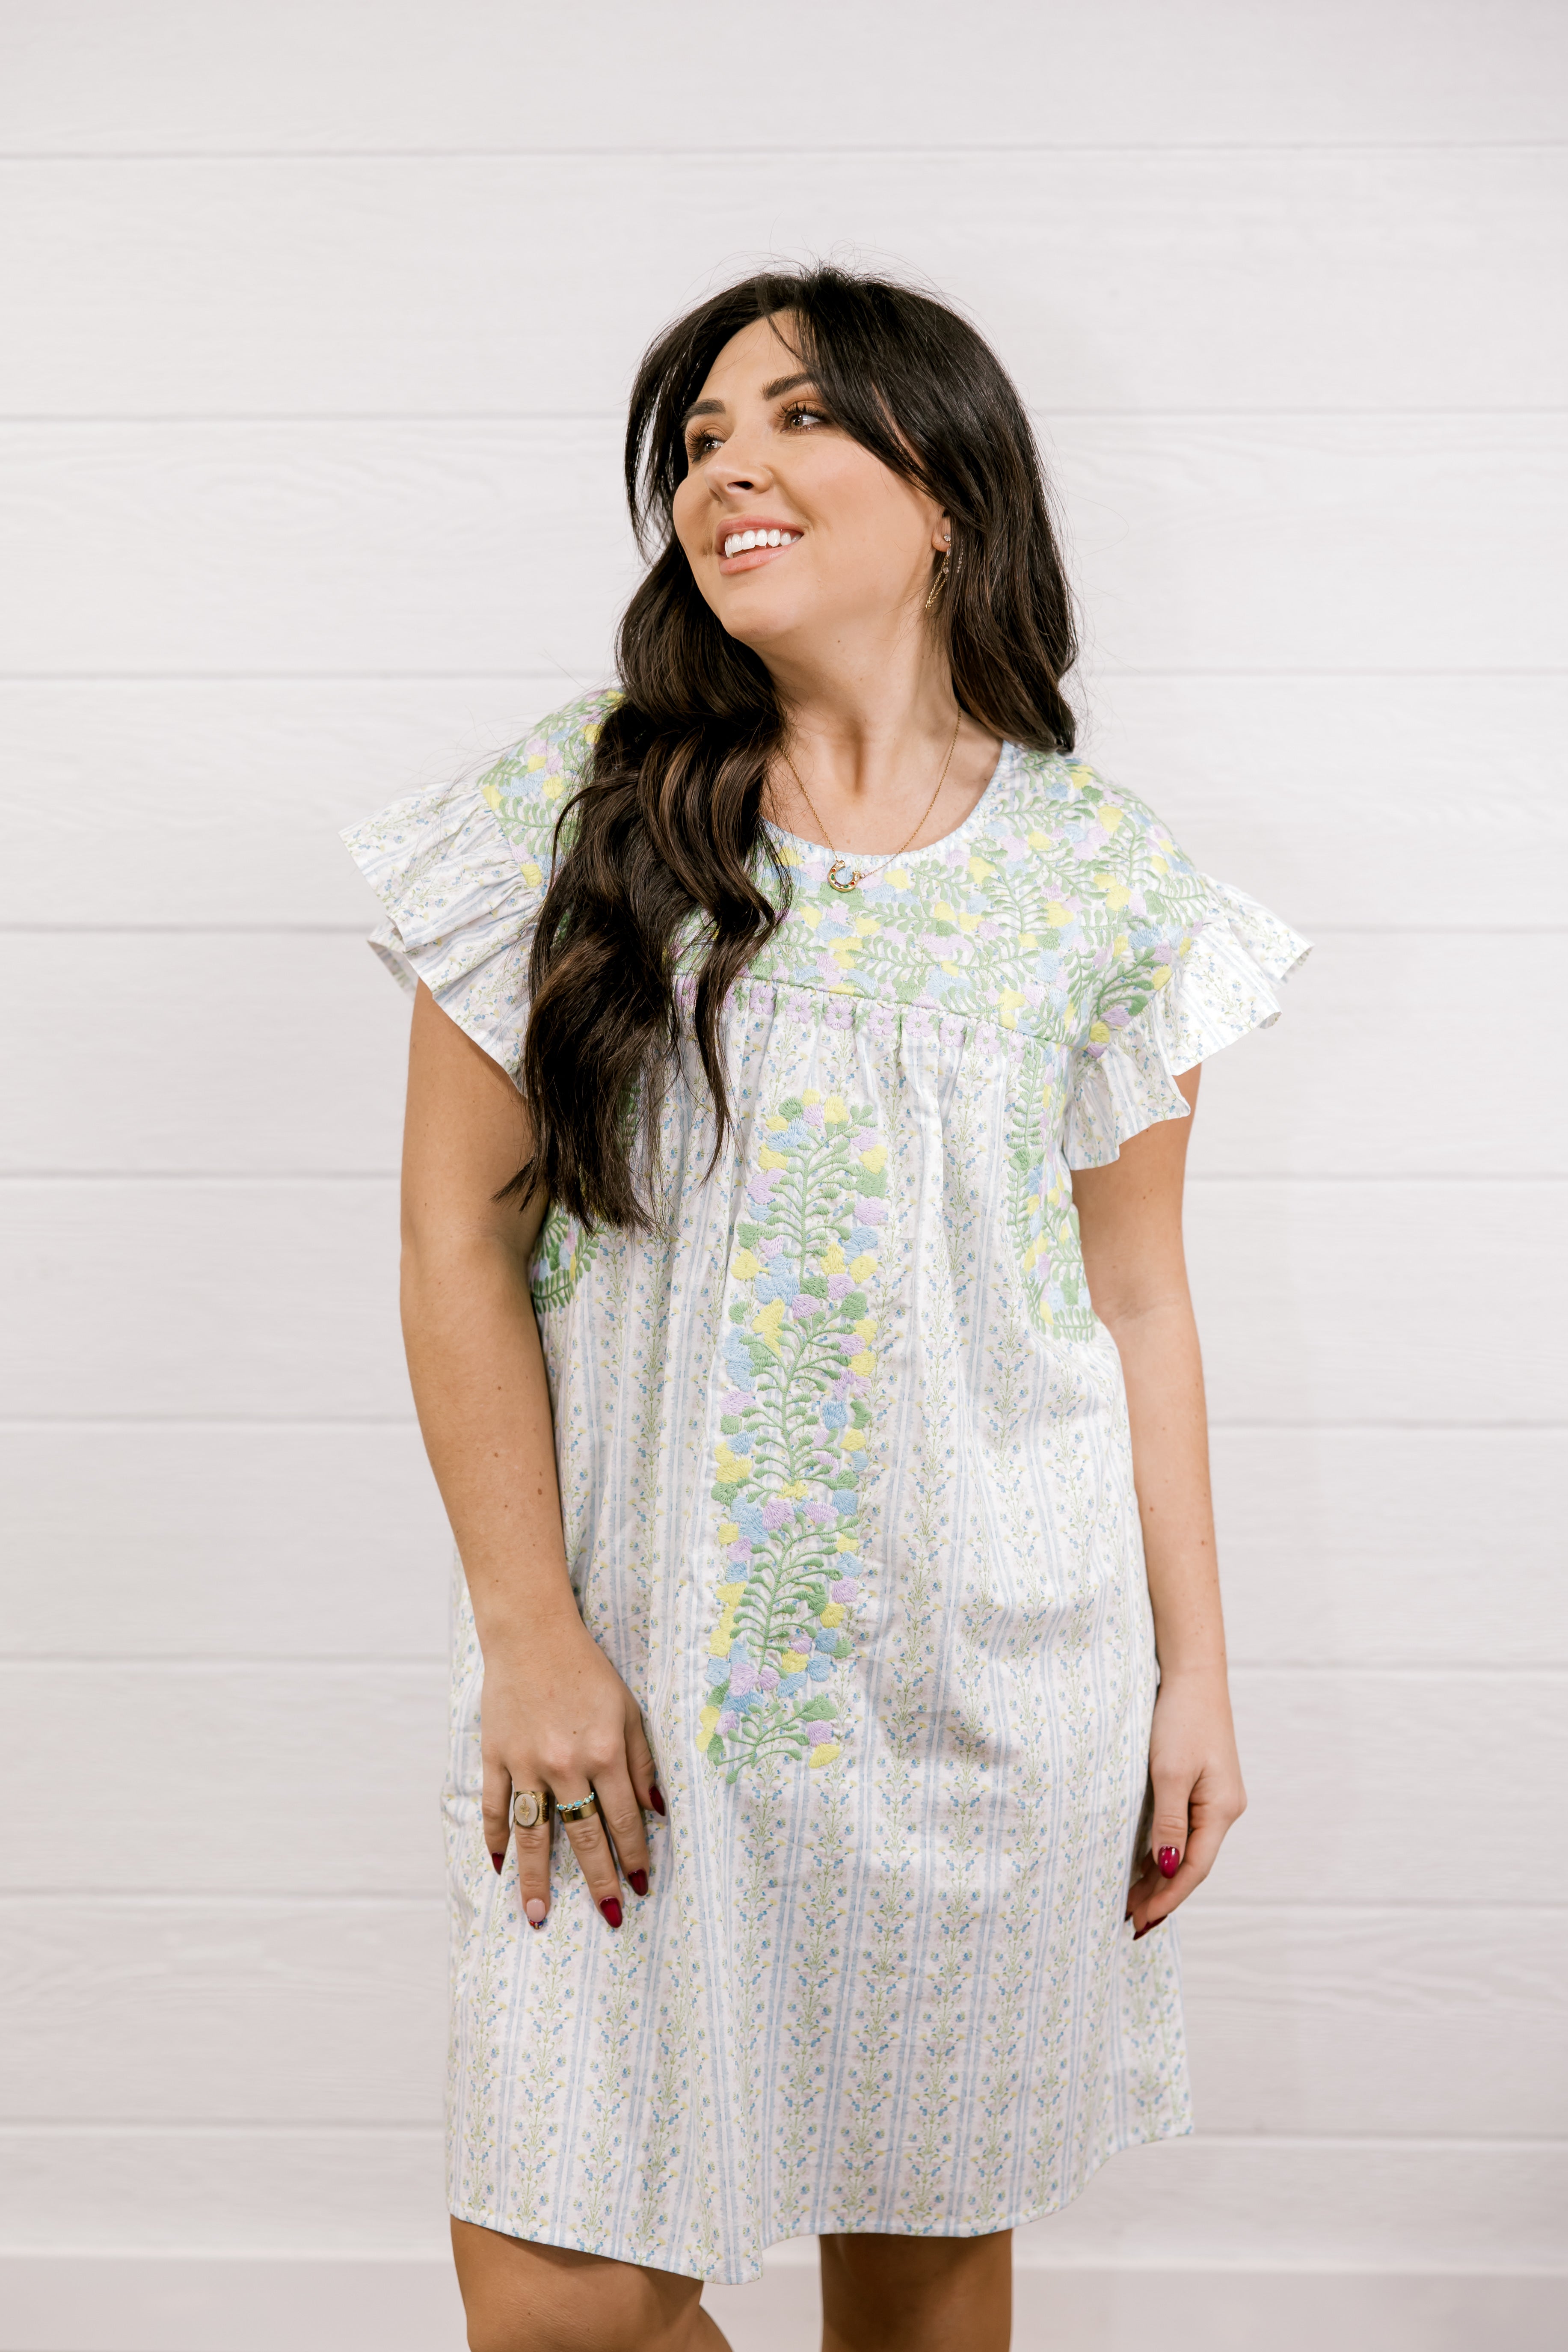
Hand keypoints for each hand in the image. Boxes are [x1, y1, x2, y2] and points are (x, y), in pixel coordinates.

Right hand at [480, 1610, 661, 1931]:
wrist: (532, 1634)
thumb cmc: (588, 1672)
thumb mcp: (628, 1710)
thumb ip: (642, 1761)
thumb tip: (657, 1810)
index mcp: (604, 1752)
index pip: (624, 1819)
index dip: (635, 1855)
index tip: (642, 1886)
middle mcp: (566, 1765)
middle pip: (584, 1836)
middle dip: (599, 1881)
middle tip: (609, 1916)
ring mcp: (526, 1763)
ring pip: (534, 1834)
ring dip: (537, 1879)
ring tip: (538, 1915)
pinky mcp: (496, 1756)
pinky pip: (494, 1807)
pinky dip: (496, 1838)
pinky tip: (500, 1866)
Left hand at [1126, 1667, 1245, 1937]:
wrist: (1193, 1674)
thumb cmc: (1181, 1718)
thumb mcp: (1169, 1773)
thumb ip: (1169, 1823)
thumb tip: (1168, 1867)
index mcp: (1221, 1810)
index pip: (1193, 1869)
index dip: (1168, 1898)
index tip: (1141, 1921)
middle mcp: (1224, 1809)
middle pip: (1192, 1863)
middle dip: (1162, 1894)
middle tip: (1130, 1920)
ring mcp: (1214, 1797)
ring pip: (1186, 1848)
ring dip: (1161, 1875)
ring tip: (1132, 1900)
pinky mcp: (1202, 1785)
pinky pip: (1183, 1828)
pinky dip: (1164, 1849)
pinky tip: (1144, 1863)